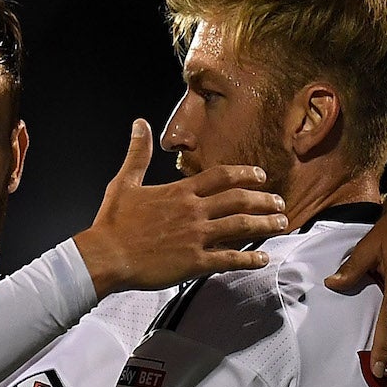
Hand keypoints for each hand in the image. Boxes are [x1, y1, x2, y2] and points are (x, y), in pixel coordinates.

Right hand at [71, 121, 288, 295]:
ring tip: (281, 223)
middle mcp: (193, 211)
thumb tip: (140, 124)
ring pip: (240, 226)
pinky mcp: (194, 262)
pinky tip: (264, 258)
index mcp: (180, 192)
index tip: (260, 175)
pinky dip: (250, 258)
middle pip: (238, 199)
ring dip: (265, 224)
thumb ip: (138, 153)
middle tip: (280, 201)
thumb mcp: (125, 182)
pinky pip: (229, 259)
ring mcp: (196, 237)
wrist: (105, 256)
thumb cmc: (112, 223)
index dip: (244, 174)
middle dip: (263, 199)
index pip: (221, 176)